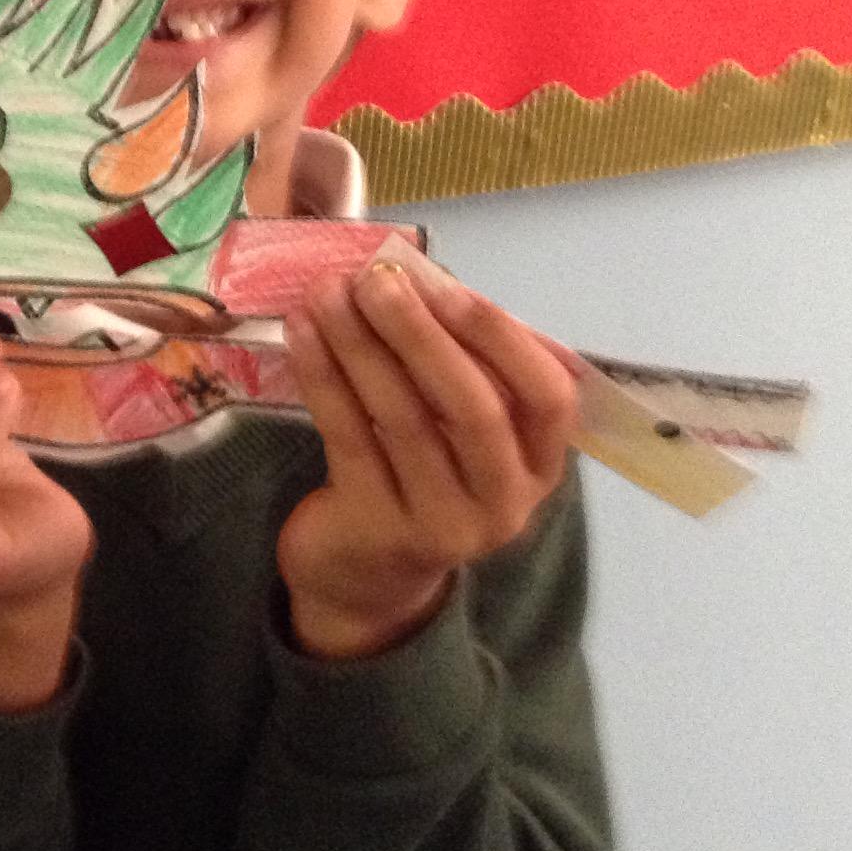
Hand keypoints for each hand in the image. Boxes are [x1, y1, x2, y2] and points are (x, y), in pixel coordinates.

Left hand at [278, 263, 578, 659]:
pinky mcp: (378, 530)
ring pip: (402, 418)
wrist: (365, 574)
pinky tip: (302, 334)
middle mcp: (504, 502)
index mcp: (538, 465)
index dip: (499, 337)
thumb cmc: (419, 475)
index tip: (442, 285)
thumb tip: (415, 276)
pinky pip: (349, 437)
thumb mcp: (456, 429)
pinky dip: (324, 377)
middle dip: (418, 333)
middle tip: (372, 279)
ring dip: (360, 344)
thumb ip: (456, 362)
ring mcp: (443, 524)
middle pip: (472, 406)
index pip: (549, 397)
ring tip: (326, 293)